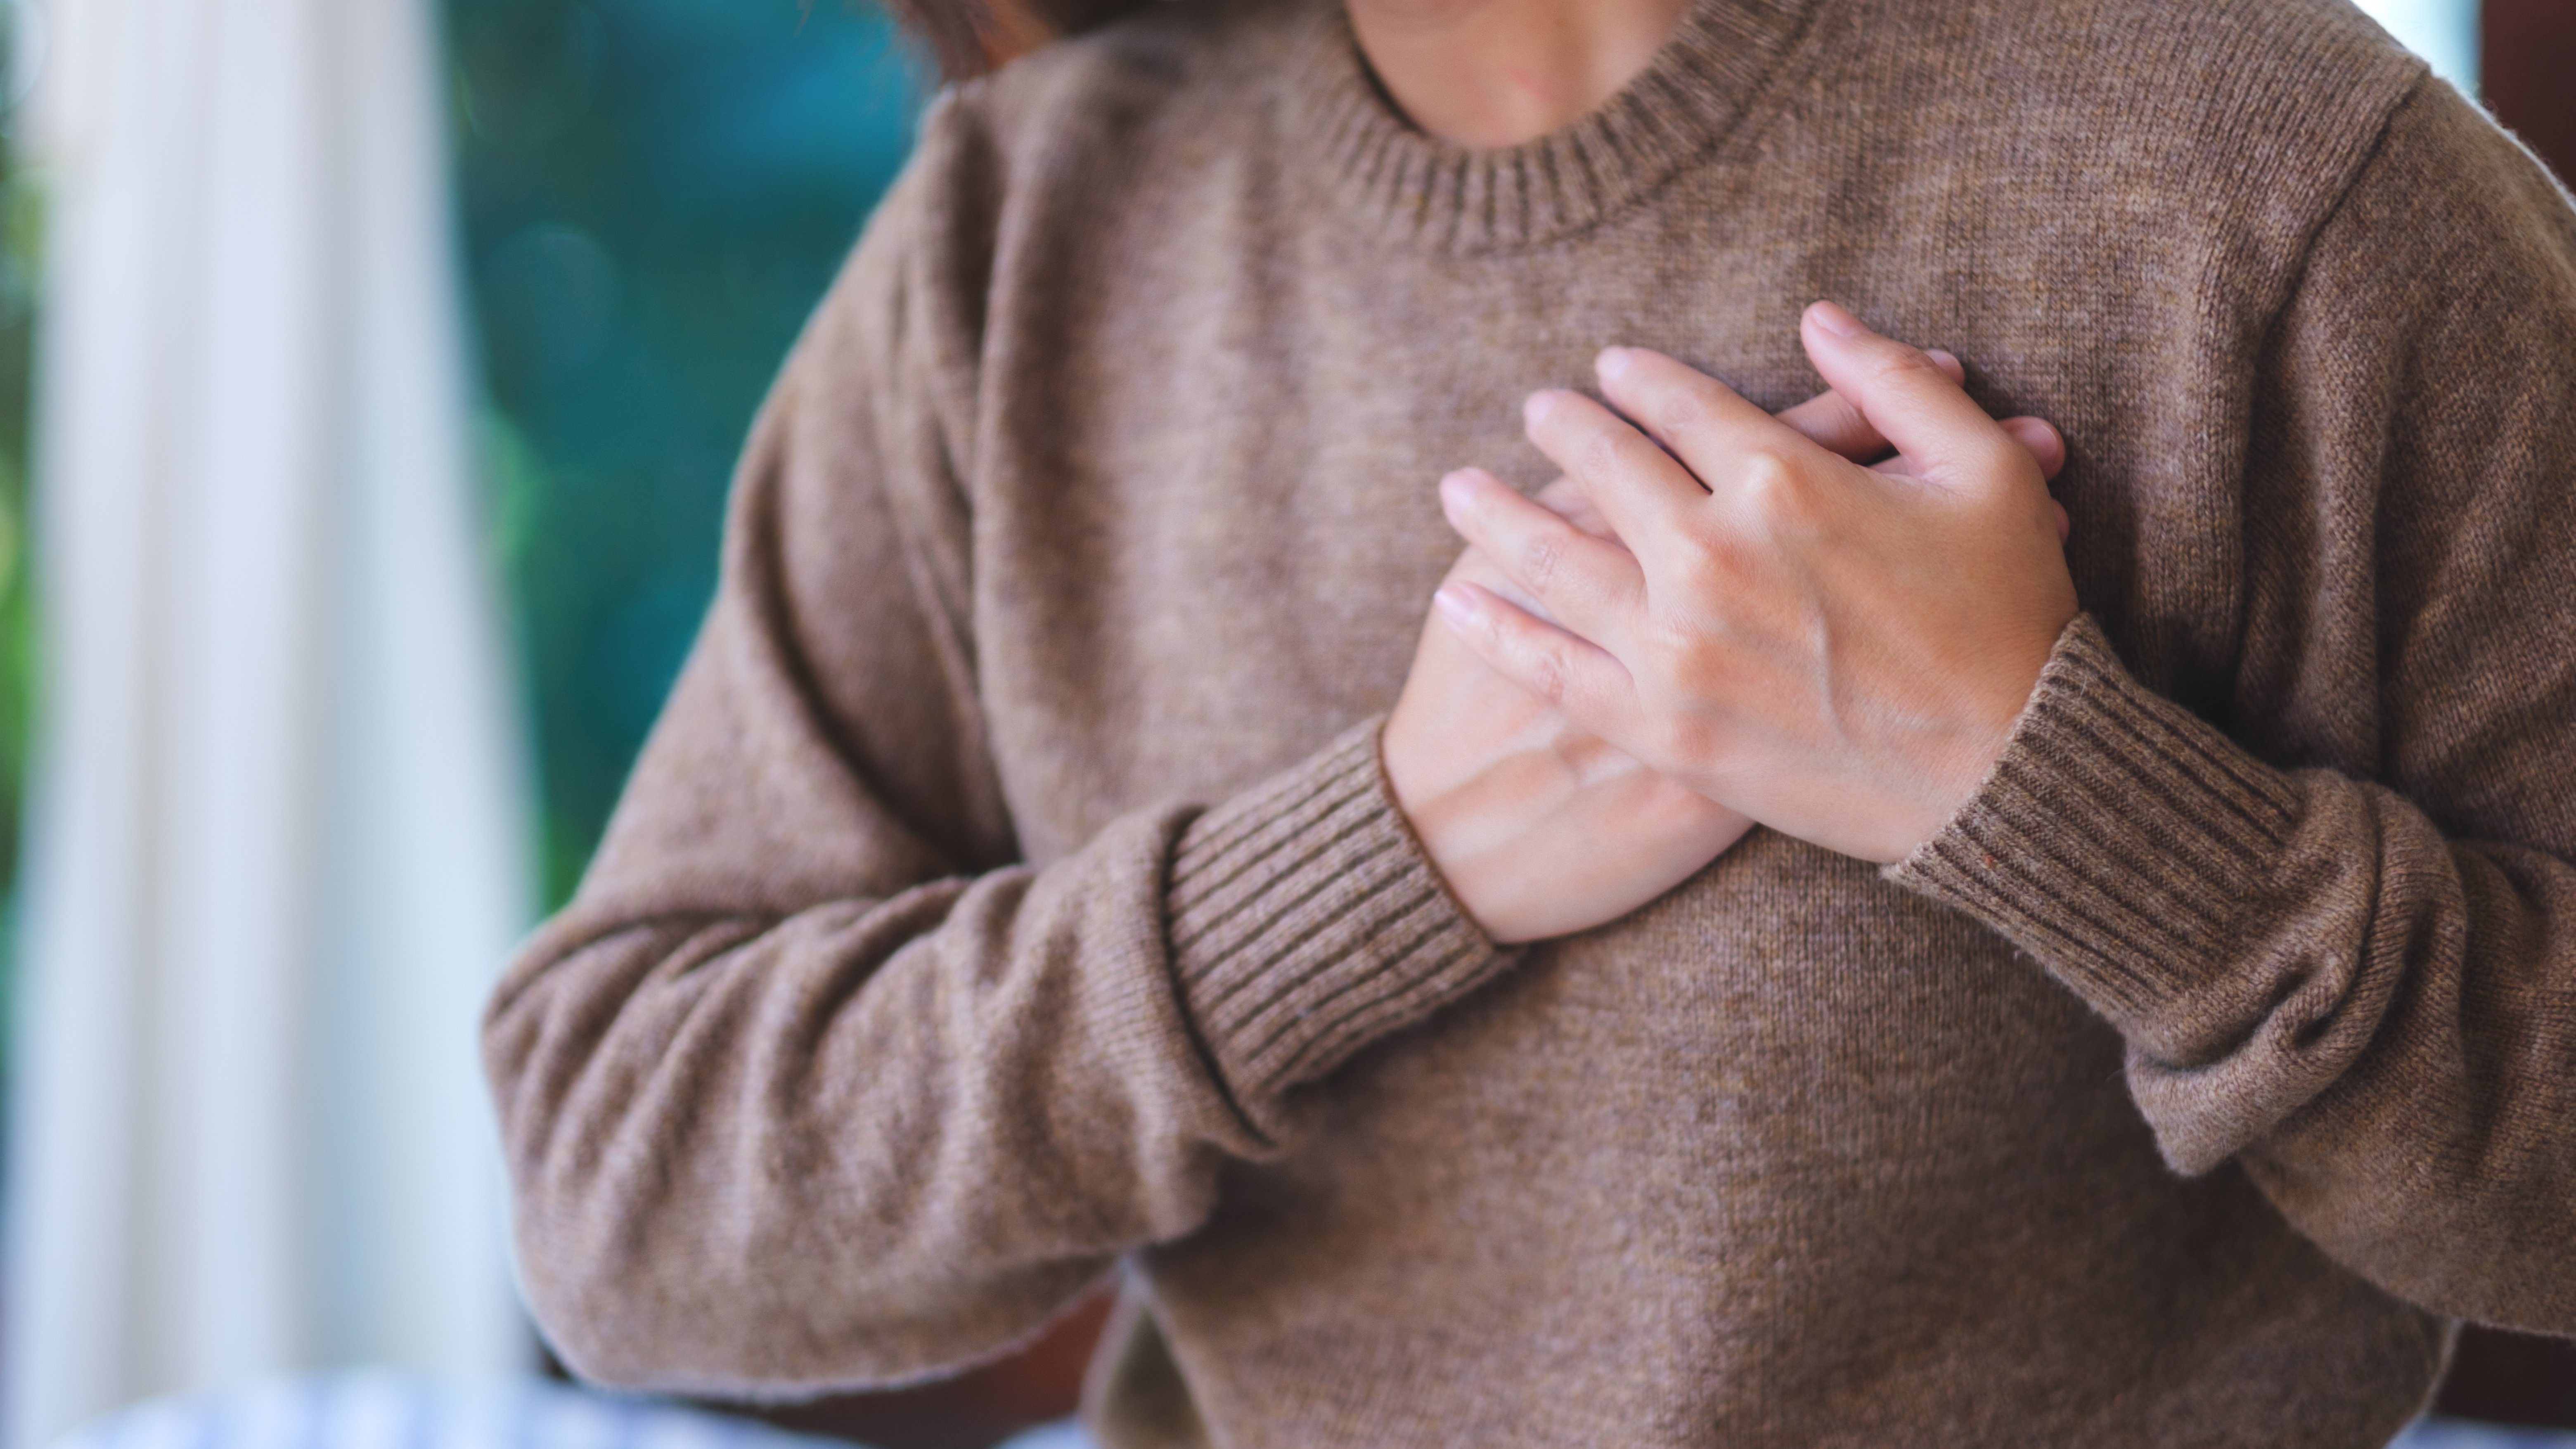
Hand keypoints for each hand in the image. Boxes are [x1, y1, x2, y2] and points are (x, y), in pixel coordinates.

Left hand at [1431, 302, 2078, 865]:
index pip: (1683, 405)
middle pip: (1608, 468)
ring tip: (1458, 487)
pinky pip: (1553, 667)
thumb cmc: (2011, 618)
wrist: (2008, 776)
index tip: (1610, 368)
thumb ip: (1897, 383)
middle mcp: (1714, 554)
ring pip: (1555, 558)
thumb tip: (1819, 319)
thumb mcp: (1985, 472)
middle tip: (1537, 410)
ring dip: (1496, 514)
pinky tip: (1454, 602)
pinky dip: (1496, 630)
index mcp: (1786, 481)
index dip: (1640, 379)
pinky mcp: (1663, 729)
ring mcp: (1679, 648)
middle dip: (1565, 429)